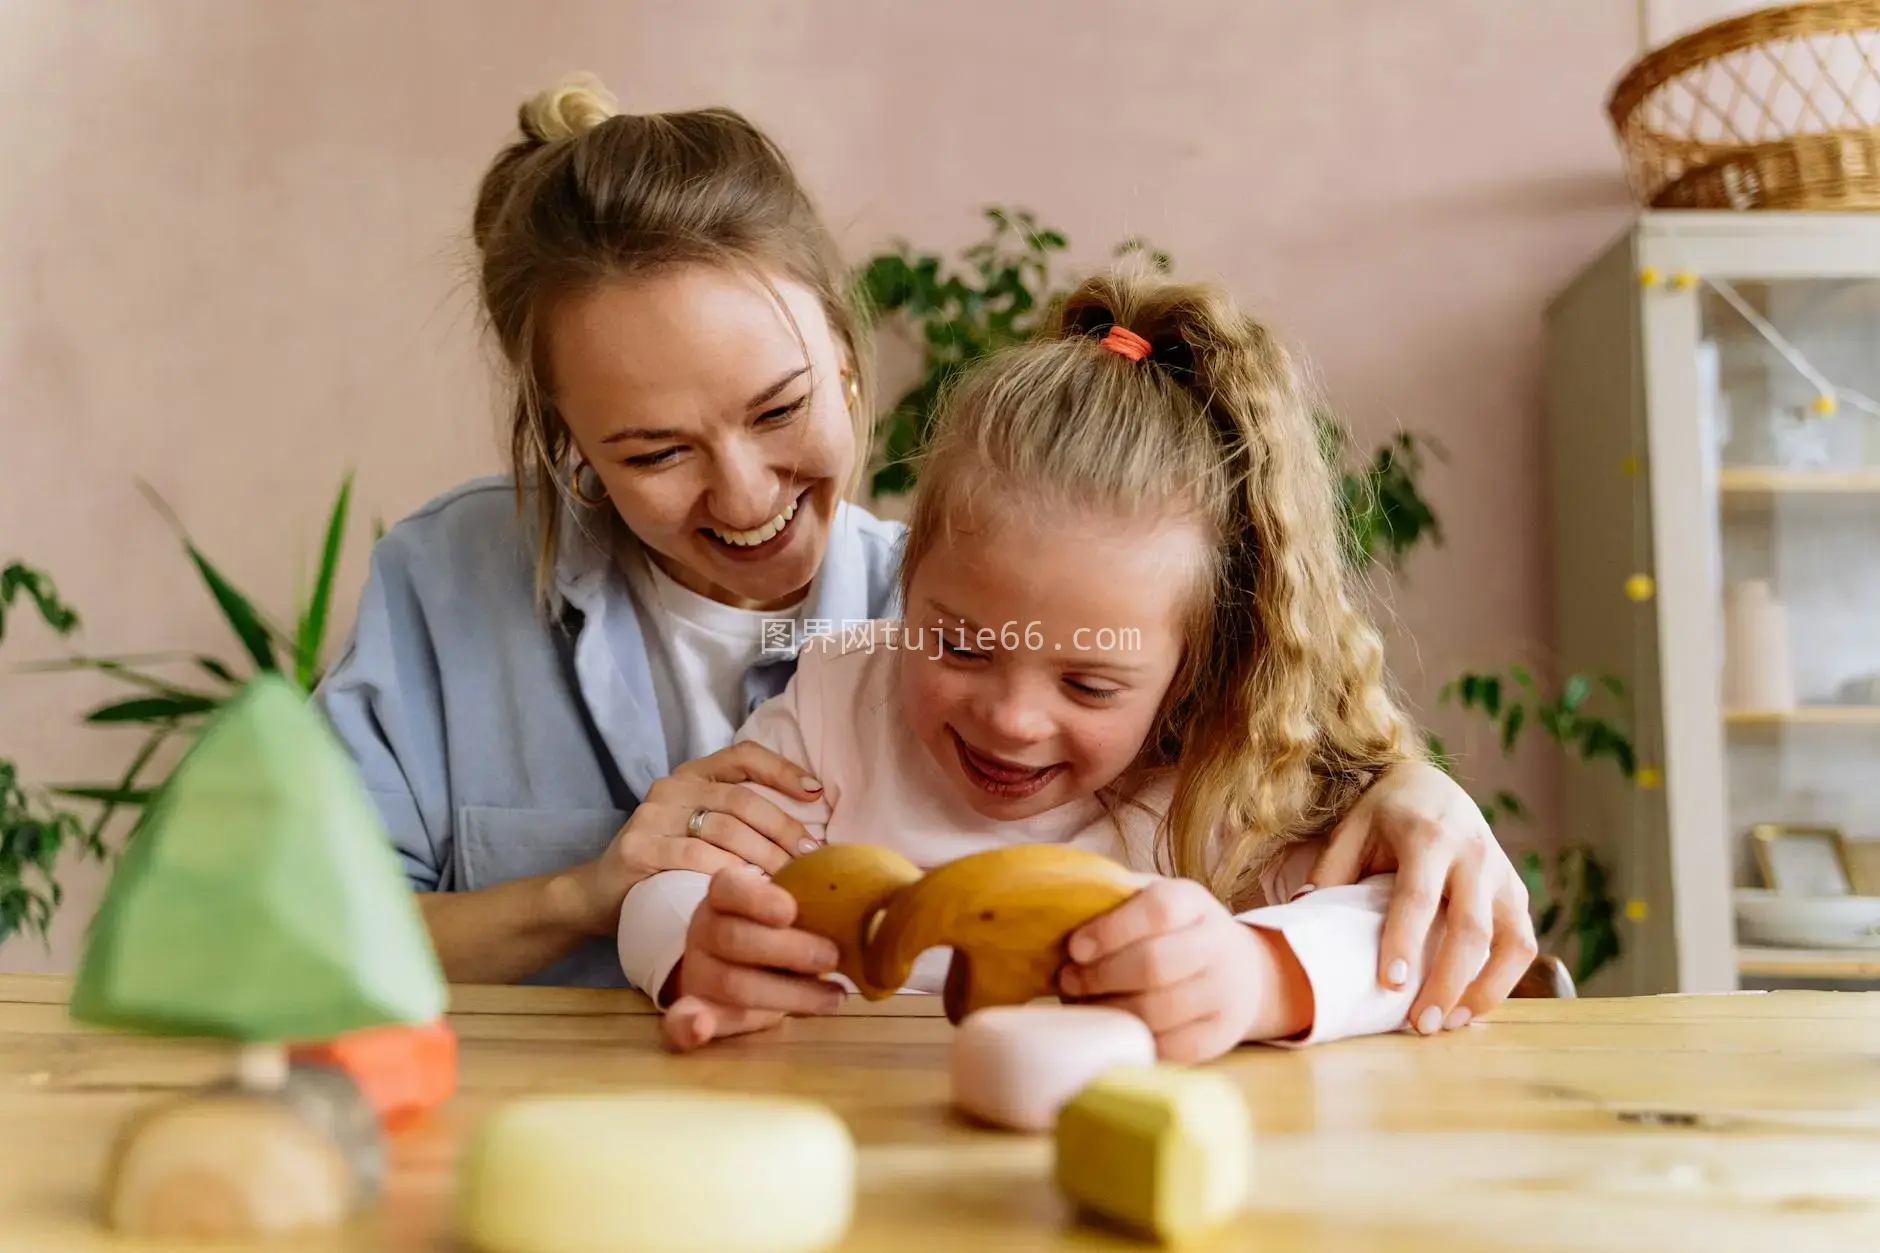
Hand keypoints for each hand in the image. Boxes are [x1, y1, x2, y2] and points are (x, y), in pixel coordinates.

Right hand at [565, 742, 823, 935]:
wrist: (602, 893)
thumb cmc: (668, 864)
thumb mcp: (703, 831)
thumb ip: (741, 820)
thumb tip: (808, 833)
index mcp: (693, 775)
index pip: (744, 756)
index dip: (783, 770)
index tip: (817, 794)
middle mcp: (672, 787)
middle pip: (742, 800)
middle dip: (783, 829)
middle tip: (811, 859)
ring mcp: (652, 815)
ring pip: (724, 830)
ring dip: (765, 857)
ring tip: (790, 881)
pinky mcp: (639, 848)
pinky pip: (696, 857)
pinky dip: (729, 873)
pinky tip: (750, 890)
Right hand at [661, 867, 844, 1051]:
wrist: (739, 964)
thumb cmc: (776, 929)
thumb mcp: (789, 907)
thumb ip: (817, 901)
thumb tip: (888, 896)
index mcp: (724, 894)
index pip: (731, 888)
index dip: (759, 899)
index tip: (790, 911)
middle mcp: (705, 929)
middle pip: (735, 938)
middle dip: (789, 950)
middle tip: (832, 957)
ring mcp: (699, 971)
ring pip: (733, 984)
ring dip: (788, 995)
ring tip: (833, 997)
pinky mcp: (699, 1010)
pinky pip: (680, 1021)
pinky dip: (688, 1026)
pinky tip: (699, 1029)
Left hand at [1057, 879, 1311, 1062]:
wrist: (1244, 971)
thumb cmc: (1177, 931)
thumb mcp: (1154, 899)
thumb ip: (1116, 898)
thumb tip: (1062, 907)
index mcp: (1193, 902)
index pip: (1157, 910)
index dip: (1110, 930)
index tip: (1075, 948)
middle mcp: (1218, 944)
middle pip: (1155, 964)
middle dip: (1100, 977)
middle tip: (1068, 981)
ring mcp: (1225, 992)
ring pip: (1159, 1011)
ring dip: (1110, 1011)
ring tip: (1083, 1004)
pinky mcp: (1223, 1034)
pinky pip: (1171, 1048)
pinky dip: (1133, 1040)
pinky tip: (1113, 1027)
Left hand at [1307, 760, 1536, 1033]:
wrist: (1431, 784)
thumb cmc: (1383, 815)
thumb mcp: (1351, 830)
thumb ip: (1330, 872)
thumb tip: (1302, 914)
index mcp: (1427, 836)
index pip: (1418, 895)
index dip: (1405, 940)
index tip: (1390, 984)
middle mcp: (1473, 854)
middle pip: (1470, 927)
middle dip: (1447, 981)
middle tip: (1422, 1025)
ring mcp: (1502, 874)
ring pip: (1511, 941)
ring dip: (1485, 989)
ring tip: (1450, 1024)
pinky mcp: (1516, 891)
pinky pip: (1522, 942)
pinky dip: (1504, 979)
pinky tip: (1472, 1004)